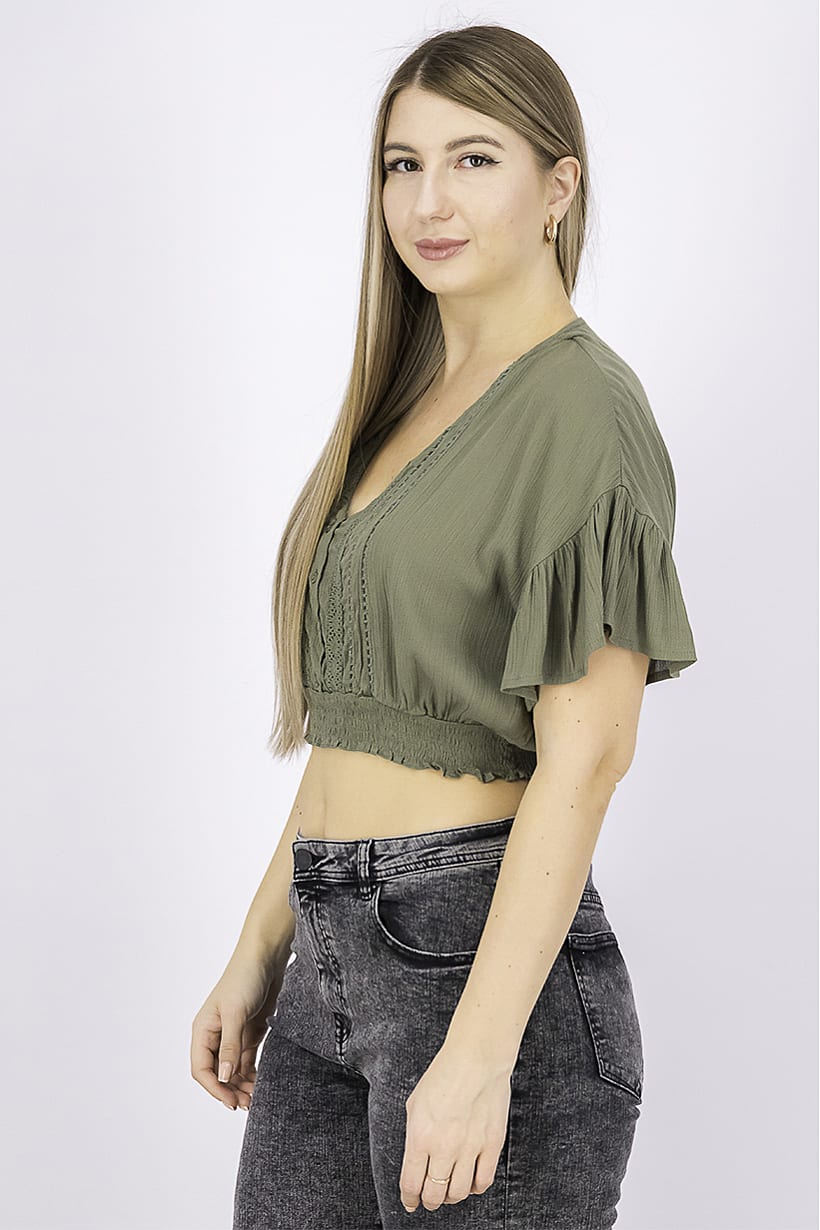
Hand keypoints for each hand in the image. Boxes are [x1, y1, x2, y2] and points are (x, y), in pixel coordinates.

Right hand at [190, 956, 286, 1110]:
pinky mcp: (249, 1033)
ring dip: (242, 1085)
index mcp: (203, 1030)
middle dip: (230, 1090)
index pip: (201, 1069)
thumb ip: (230, 1046)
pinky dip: (252, 1074)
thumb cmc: (245, 978)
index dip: (214, 1088)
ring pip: (232, 1070)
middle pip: (217, 1073)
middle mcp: (215, 1035)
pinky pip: (246, 1061)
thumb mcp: (236, 1013)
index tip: (231, 1101)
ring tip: (256, 1098)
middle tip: (248, 1104)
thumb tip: (223, 1077)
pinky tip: (260, 1083)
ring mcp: (233, 1035)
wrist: (267, 957)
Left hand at [399, 1043, 512, 1212]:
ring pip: (458, 1192)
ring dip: (450, 1197)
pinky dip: (474, 1188)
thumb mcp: (415, 1104)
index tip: (410, 1203)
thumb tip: (415, 1161)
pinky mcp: (491, 1145)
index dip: (409, 1199)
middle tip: (429, 1200)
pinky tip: (470, 1182)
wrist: (476, 1060)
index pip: (411, 1184)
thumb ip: (414, 1136)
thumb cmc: (443, 1076)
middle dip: (429, 1201)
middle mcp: (444, 1148)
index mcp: (420, 1137)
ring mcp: (470, 1148)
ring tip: (448, 1191)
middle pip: (434, 1194)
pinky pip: (483, 1181)